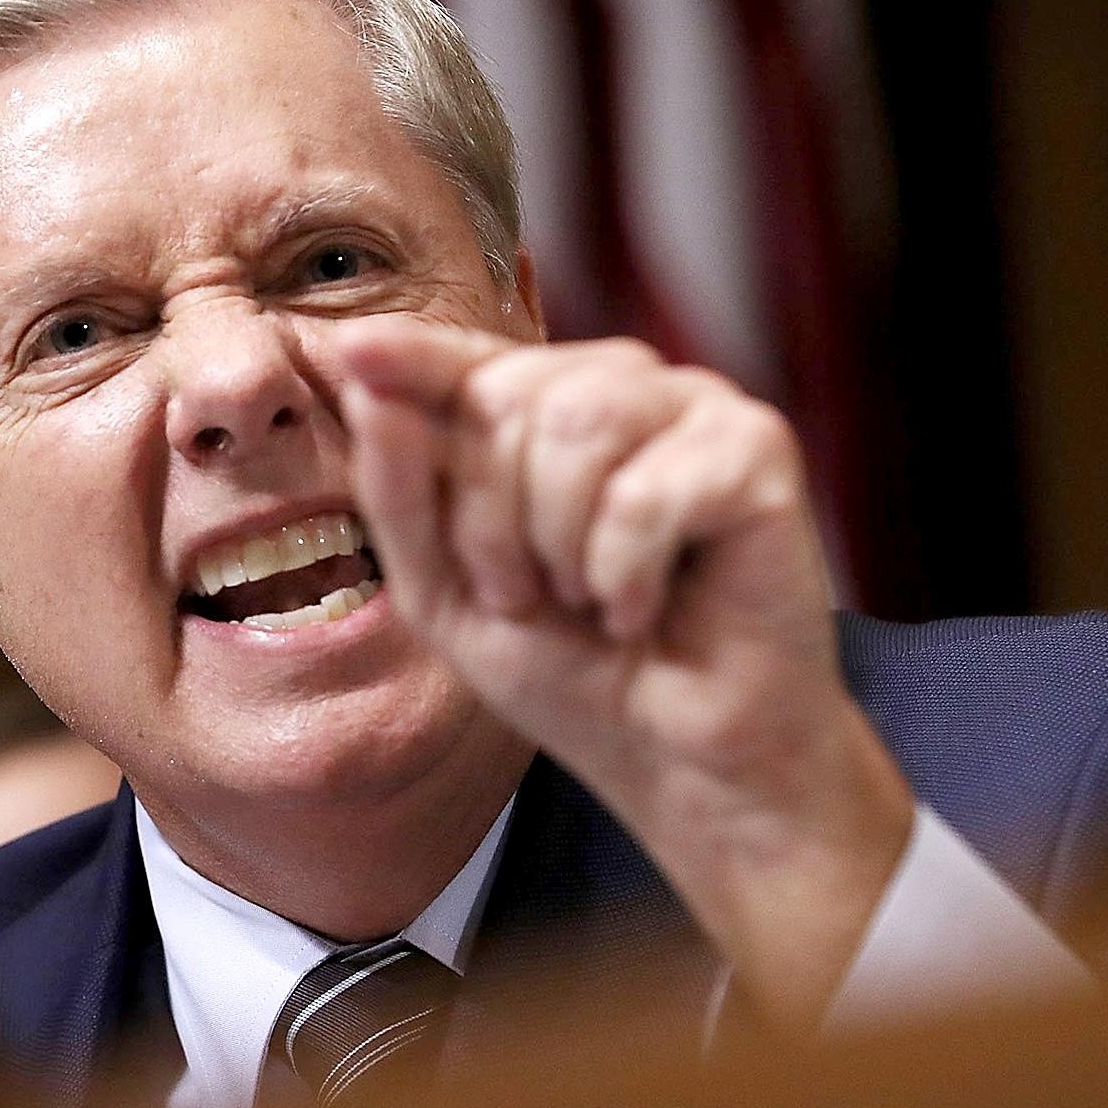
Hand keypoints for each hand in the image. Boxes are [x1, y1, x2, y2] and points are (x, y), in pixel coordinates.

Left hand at [333, 318, 914, 1025]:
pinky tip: (644, 608)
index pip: (461, 363)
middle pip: (506, 396)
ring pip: (576, 422)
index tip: (350, 348)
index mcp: (540, 409)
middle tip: (530, 597)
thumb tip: (366, 369)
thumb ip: (399, 485)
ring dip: (557, 544)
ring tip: (588, 600)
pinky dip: (624, 572)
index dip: (409, 357)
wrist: (676, 760)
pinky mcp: (757, 450)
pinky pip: (646, 490)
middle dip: (490, 521)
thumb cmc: (570, 669)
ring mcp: (694, 408)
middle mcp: (618, 387)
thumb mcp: (443, 589)